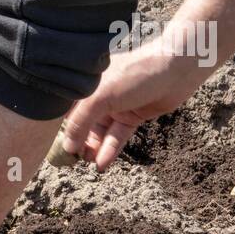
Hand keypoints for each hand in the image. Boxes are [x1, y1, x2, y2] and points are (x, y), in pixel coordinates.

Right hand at [60, 42, 210, 170]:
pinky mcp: (133, 115)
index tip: (58, 149)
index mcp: (87, 84)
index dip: (63, 129)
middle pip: (84, 123)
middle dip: (79, 142)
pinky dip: (110, 149)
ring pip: (101, 132)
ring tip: (88, 164)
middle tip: (73, 161)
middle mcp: (100, 95)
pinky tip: (103, 162)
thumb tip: (67, 146)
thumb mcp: (101, 96)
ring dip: (95, 148)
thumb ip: (81, 121)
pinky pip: (118, 135)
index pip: (69, 111)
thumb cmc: (136, 73)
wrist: (177, 69)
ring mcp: (117, 106)